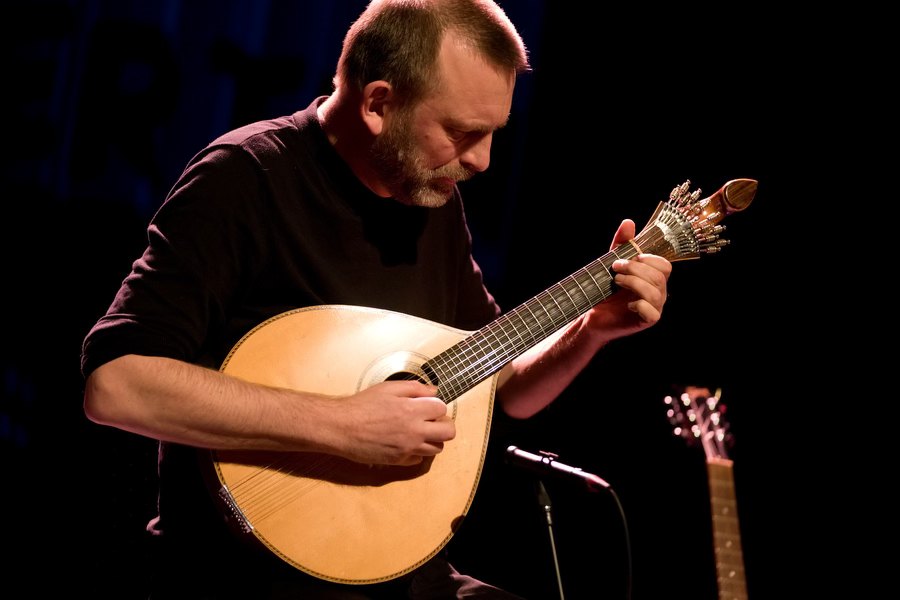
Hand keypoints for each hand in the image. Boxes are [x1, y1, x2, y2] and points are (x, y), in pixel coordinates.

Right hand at [337, 380, 454, 465]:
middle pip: (448, 432)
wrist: (341, 427)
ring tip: (419, 432)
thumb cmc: (362, 405)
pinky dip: (416, 451)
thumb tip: (433, 391)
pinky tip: (406, 442)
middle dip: (444, 424)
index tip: (428, 405)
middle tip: (432, 421)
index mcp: (413, 410)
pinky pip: (418, 459)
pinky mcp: (398, 461)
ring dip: (432, 439)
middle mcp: (414, 431)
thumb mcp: (388, 388)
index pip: (442, 409)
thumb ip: (414, 388)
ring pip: (437, 448)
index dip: (436, 406)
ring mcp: (408, 448)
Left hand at [583, 218, 671, 341]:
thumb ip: (622, 244)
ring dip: (633, 283)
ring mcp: (655, 307)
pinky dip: (638, 304)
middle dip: (635, 269)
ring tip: (616, 282)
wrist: (594, 314)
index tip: (627, 258)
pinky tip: (626, 304)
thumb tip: (628, 222)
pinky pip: (651, 312)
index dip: (647, 259)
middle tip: (615, 269)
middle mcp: (659, 291)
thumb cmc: (607, 289)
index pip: (665, 265)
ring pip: (655, 292)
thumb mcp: (613, 262)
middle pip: (659, 276)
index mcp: (654, 277)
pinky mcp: (647, 320)